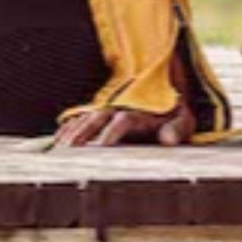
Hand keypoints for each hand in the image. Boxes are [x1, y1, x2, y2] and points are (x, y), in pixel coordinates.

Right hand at [52, 103, 191, 148]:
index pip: (122, 121)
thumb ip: (177, 129)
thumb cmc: (174, 113)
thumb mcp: (183, 120)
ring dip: (72, 131)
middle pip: (97, 119)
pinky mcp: (101, 112)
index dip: (112, 133)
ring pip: (86, 118)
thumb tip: (168, 140)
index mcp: (139, 111)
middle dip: (83, 133)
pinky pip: (81, 117)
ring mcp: (108, 109)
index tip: (101, 147)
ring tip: (59, 148)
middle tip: (69, 149)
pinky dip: (69, 126)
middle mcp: (120, 107)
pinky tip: (58, 139)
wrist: (165, 92)